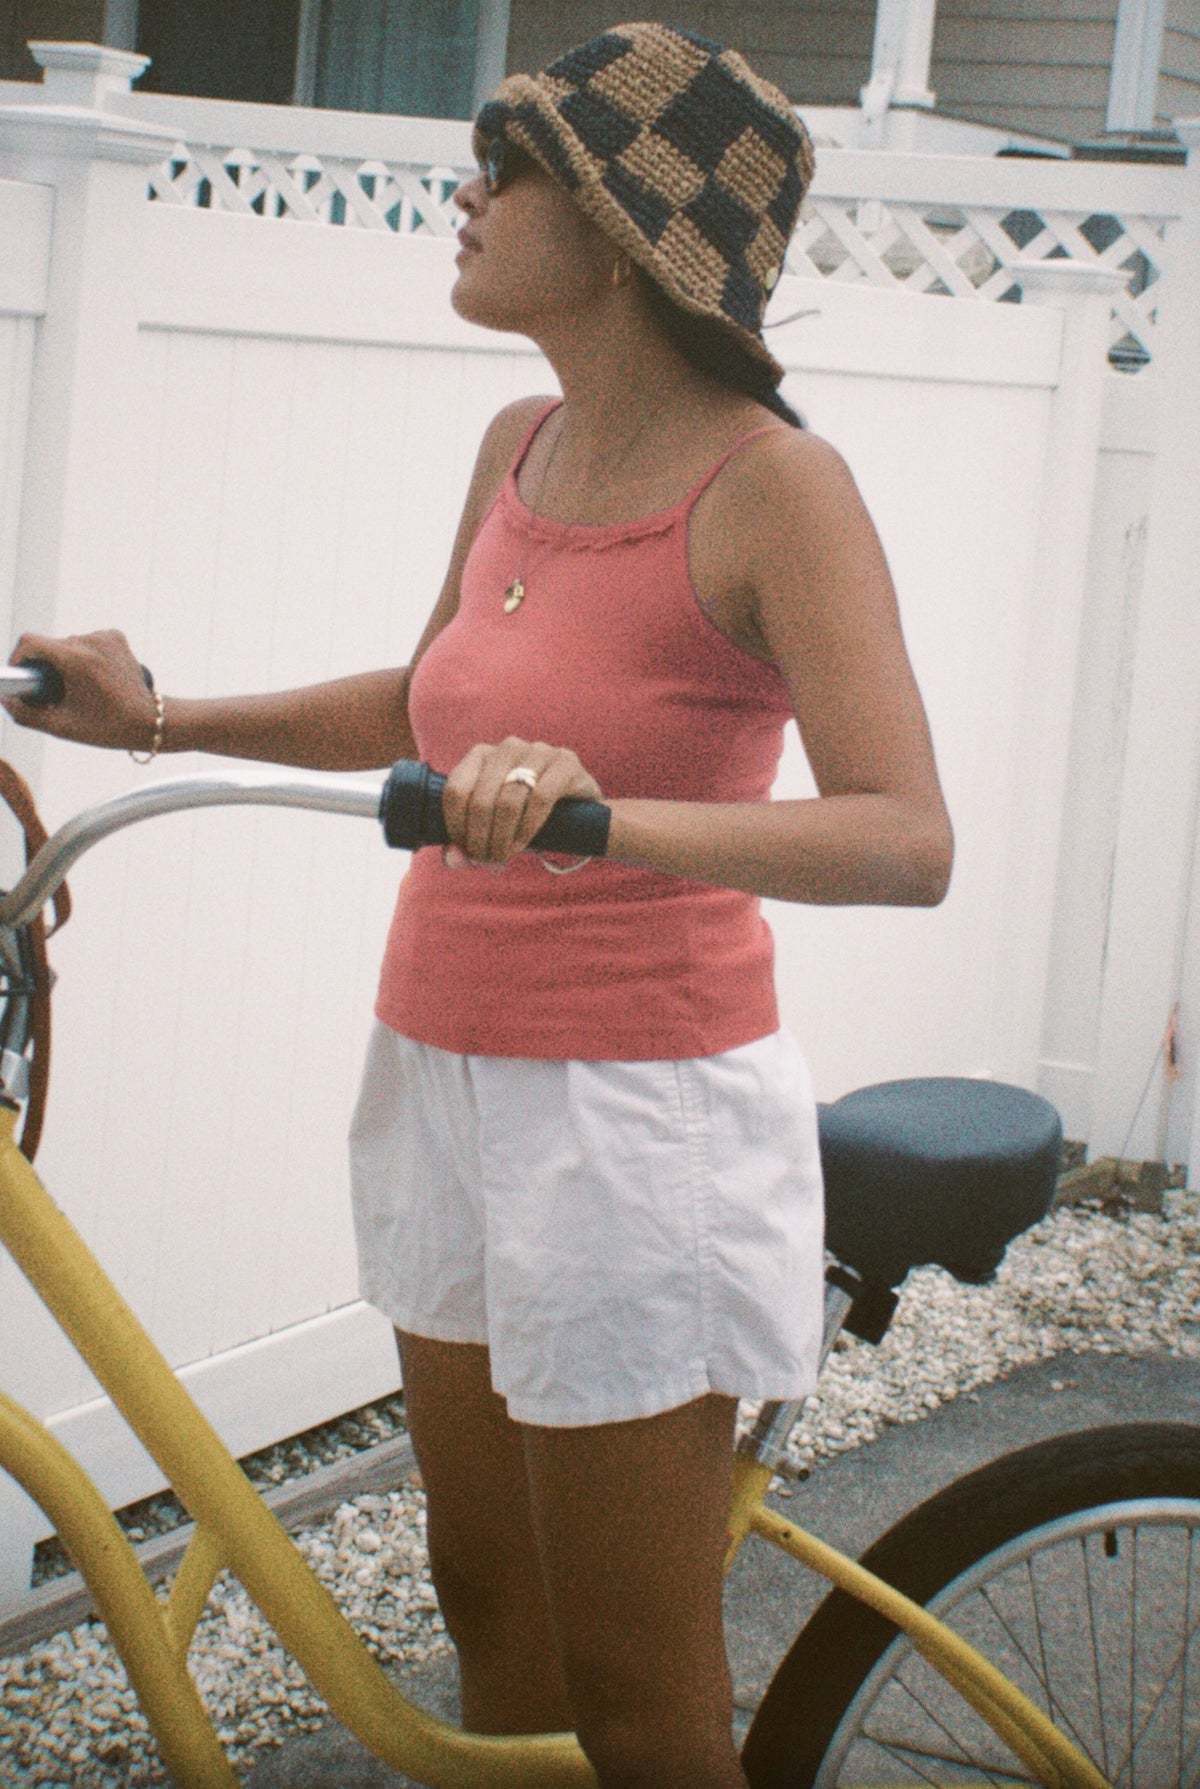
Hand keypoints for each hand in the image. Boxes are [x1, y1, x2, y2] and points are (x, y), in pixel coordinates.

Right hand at [3, 631, 159, 751]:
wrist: (151, 721)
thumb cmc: (107, 727)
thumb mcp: (61, 726)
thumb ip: (25, 713)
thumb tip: (5, 698)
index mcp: (77, 659)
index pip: (30, 642)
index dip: (17, 658)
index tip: (20, 675)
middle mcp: (91, 641)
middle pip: (50, 645)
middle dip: (44, 666)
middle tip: (51, 691)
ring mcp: (106, 636)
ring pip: (68, 643)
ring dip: (64, 661)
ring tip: (76, 688)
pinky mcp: (117, 636)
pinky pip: (87, 642)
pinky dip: (83, 656)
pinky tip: (93, 677)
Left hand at [441, 738, 601, 868]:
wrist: (577, 808)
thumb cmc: (525, 816)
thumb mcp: (492, 829)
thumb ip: (467, 845)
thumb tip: (452, 859)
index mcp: (481, 755)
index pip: (455, 790)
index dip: (455, 827)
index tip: (464, 850)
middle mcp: (508, 747)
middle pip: (481, 799)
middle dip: (480, 838)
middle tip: (485, 860)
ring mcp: (539, 751)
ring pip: (508, 800)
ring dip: (502, 838)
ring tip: (502, 857)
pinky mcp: (566, 763)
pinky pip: (541, 798)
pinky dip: (527, 828)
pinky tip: (523, 845)